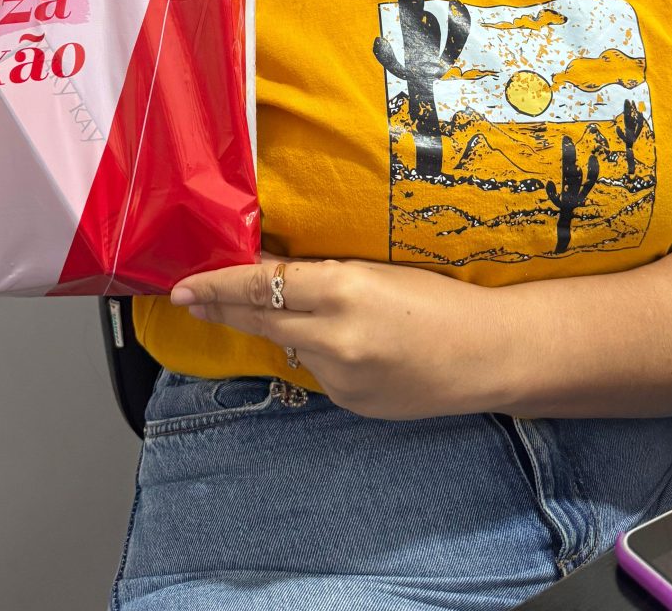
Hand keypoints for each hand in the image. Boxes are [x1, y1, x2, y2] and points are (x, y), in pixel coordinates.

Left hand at [171, 257, 496, 419]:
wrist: (486, 354)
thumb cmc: (438, 299)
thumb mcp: (375, 271)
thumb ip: (320, 275)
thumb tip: (269, 268)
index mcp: (343, 289)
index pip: (262, 284)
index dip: (218, 283)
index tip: (185, 285)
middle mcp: (334, 336)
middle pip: (260, 318)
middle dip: (220, 308)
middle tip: (188, 298)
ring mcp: (340, 377)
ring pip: (290, 345)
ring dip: (286, 327)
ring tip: (312, 314)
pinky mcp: (348, 403)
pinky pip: (318, 370)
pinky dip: (320, 353)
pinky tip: (352, 345)